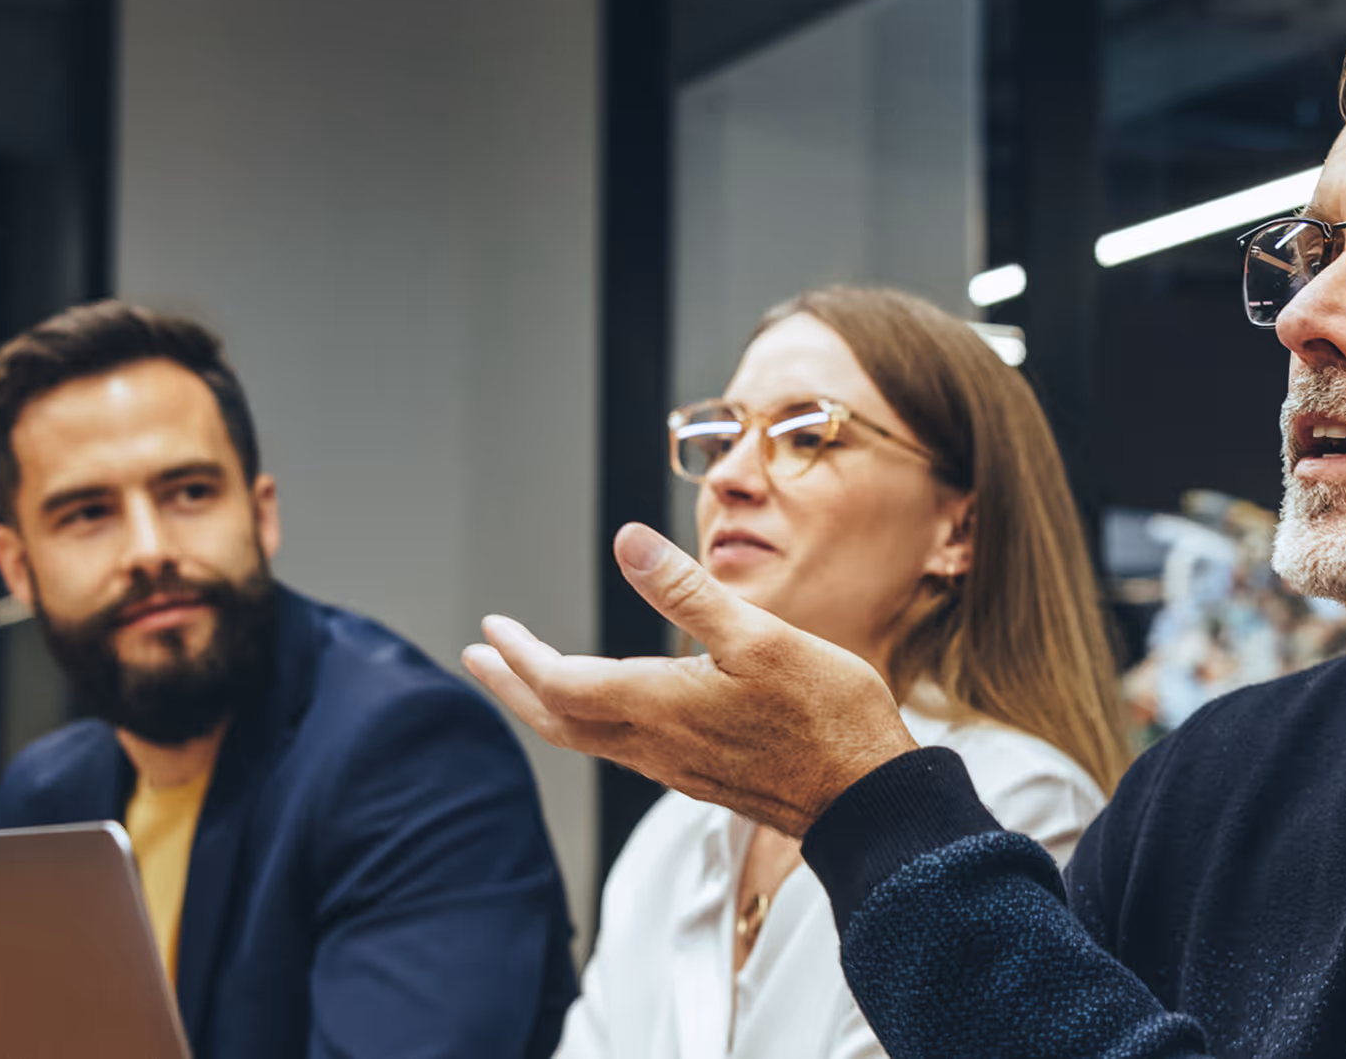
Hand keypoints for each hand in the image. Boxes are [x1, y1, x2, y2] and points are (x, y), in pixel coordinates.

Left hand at [462, 523, 918, 835]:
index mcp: (660, 706)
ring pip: (588, 739)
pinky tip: (605, 712)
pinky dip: (590, 724)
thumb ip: (687, 592)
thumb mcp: (760, 637)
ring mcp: (677, 767)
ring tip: (524, 683)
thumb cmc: (827, 718)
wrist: (869, 802)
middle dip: (512, 687)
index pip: (562, 683)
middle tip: (476, 660)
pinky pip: (622, 750)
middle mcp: (656, 744)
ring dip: (545, 707)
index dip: (520, 656)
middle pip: (558, 720)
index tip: (491, 628)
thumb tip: (628, 543)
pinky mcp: (701, 777)